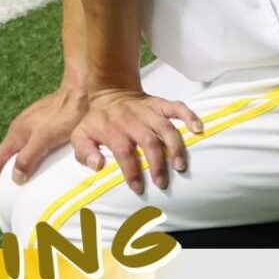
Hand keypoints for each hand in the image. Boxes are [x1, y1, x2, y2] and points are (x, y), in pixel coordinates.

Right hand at [0, 85, 88, 191]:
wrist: (78, 93)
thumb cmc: (63, 116)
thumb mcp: (44, 140)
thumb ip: (27, 158)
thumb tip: (14, 177)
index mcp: (16, 132)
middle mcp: (19, 126)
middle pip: (6, 152)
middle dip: (3, 169)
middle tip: (6, 187)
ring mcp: (30, 122)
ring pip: (18, 146)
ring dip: (16, 161)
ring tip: (23, 176)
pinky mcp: (42, 120)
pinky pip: (30, 140)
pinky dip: (29, 153)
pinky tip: (39, 158)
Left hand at [70, 89, 203, 193]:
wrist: (109, 91)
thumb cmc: (97, 120)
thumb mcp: (80, 135)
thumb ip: (84, 152)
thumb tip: (98, 165)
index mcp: (112, 128)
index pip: (124, 151)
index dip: (131, 170)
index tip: (137, 187)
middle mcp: (132, 119)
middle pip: (148, 141)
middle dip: (157, 164)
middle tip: (162, 183)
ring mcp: (147, 110)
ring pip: (165, 127)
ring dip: (175, 147)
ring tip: (180, 166)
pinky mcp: (159, 103)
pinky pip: (176, 107)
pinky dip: (189, 116)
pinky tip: (198, 129)